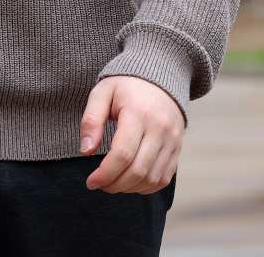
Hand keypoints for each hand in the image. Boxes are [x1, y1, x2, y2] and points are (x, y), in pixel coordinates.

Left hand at [79, 76, 182, 194]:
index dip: (105, 173)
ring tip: (112, 184)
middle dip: (115, 184)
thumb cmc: (125, 85)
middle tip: (99, 185)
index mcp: (138, 114)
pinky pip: (165, 178)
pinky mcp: (178, 148)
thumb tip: (86, 151)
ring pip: (153, 178)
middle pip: (138, 170)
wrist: (161, 75)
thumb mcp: (102, 93)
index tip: (90, 182)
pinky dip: (147, 187)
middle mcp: (160, 129)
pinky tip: (130, 183)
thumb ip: (91, 120)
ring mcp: (172, 140)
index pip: (122, 154)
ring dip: (130, 188)